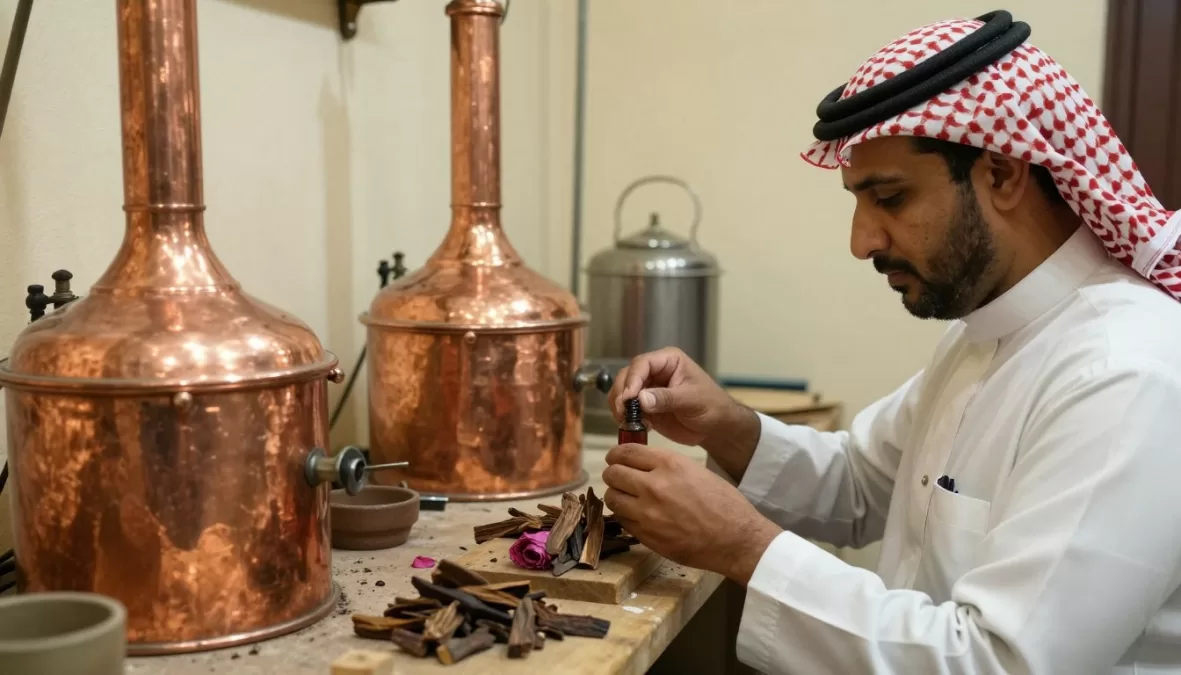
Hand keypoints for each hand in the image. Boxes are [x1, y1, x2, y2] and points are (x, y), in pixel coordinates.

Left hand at [601, 444, 781, 584]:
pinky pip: (622, 520)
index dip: (616, 454)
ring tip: (626, 498)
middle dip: (613, 474)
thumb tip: (640, 465)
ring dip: (616, 496)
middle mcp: (654, 485)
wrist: (736, 539)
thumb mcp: (696, 471)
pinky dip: (625, 516)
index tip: (615, 458)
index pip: (626, 452)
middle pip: (613, 473)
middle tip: (619, 478)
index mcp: (670, 464)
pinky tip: (636, 515)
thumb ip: (665, 466)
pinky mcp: (647, 535)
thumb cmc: (723, 504)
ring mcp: (648, 512)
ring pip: (612, 497)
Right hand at [607, 348, 751, 449]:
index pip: (642, 364)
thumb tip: (641, 399)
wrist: (716, 427)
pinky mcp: (645, 406)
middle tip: (622, 412)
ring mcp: (648, 389)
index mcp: (668, 361)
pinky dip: (625, 417)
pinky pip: (627, 409)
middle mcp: (654, 371)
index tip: (628, 398)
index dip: (632, 379)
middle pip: (627, 376)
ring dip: (619, 406)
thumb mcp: (692, 400)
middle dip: (621, 393)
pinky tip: (634, 426)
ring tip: (626, 421)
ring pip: (623, 392)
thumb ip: (666, 398)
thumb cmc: (711, 406)